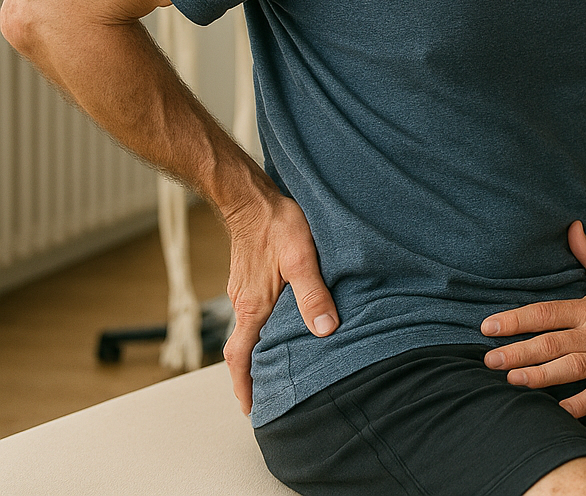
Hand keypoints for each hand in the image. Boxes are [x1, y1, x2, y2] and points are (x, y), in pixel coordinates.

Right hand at [222, 189, 337, 414]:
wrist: (252, 198)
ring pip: (248, 330)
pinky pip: (252, 313)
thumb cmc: (278, 225)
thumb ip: (313, 294)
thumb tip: (325, 330)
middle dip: (250, 376)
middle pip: (241, 349)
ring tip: (275, 367)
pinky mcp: (249, 278)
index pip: (239, 357)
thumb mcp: (302, 258)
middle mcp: (244, 303)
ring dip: (257, 352)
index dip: (243, 385)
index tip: (249, 408)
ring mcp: (244, 290)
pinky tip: (280, 326)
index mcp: (253, 306)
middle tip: (264, 396)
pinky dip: (261, 330)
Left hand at [481, 221, 585, 417]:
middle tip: (488, 360)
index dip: (516, 320)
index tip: (488, 327)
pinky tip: (555, 411)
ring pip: (571, 369)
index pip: (547, 312)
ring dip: (539, 376)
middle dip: (517, 351)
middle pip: (552, 343)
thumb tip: (571, 226)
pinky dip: (577, 405)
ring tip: (511, 379)